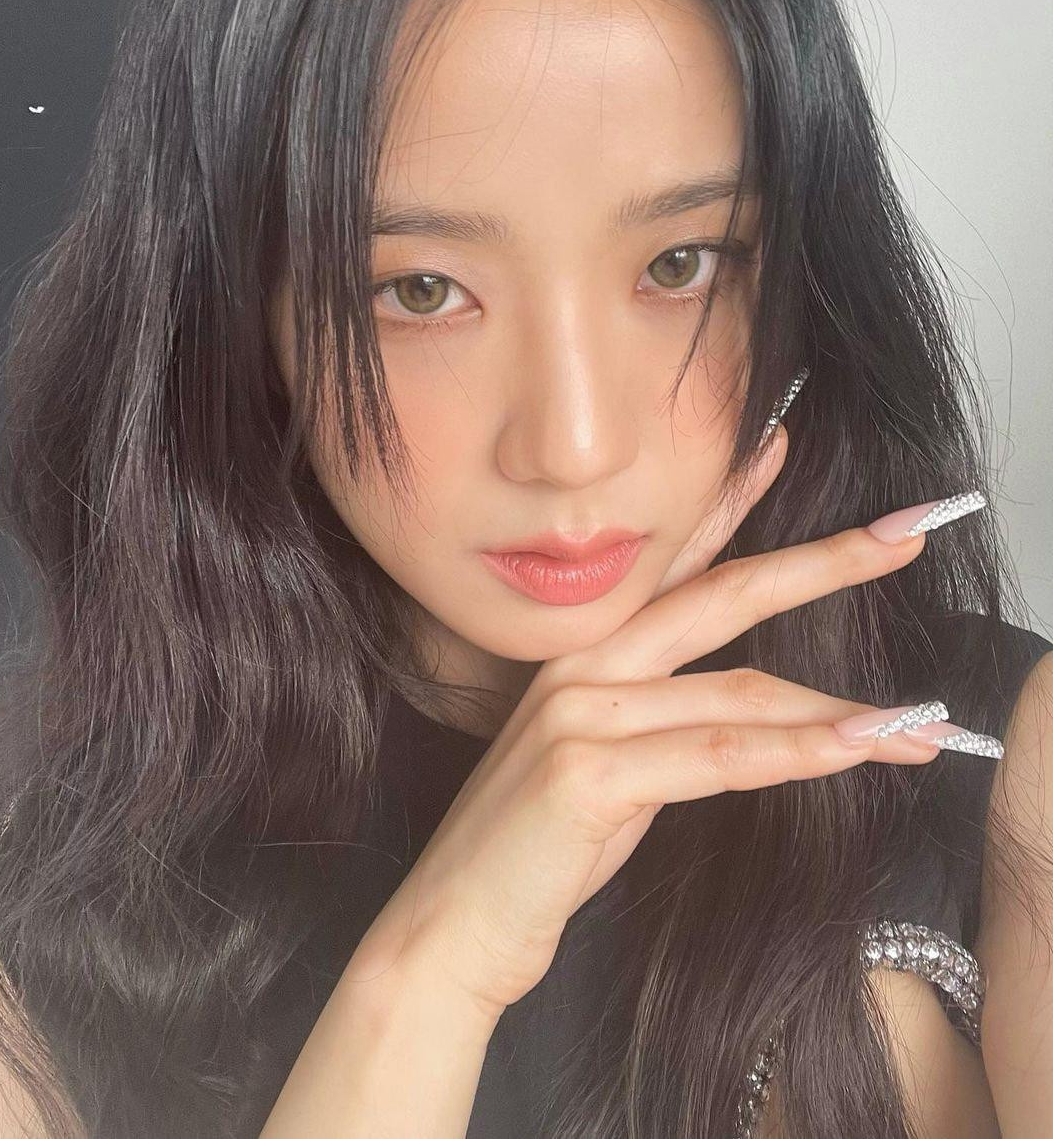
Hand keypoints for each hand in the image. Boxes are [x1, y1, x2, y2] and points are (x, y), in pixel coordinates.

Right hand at [344, 425, 937, 1023]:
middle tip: (904, 536)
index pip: (675, 564)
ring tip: (920, 726)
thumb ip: (669, 724)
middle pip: (724, 596)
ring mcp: (580, 711)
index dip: (730, 501)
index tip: (781, 448)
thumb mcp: (613, 770)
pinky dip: (795, 755)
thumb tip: (755, 717)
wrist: (453, 926)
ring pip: (739, 692)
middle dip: (823, 563)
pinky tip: (854, 750)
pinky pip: (718, 756)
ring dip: (840, 713)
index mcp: (587, 650)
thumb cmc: (535, 851)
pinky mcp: (587, 770)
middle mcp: (583, 661)